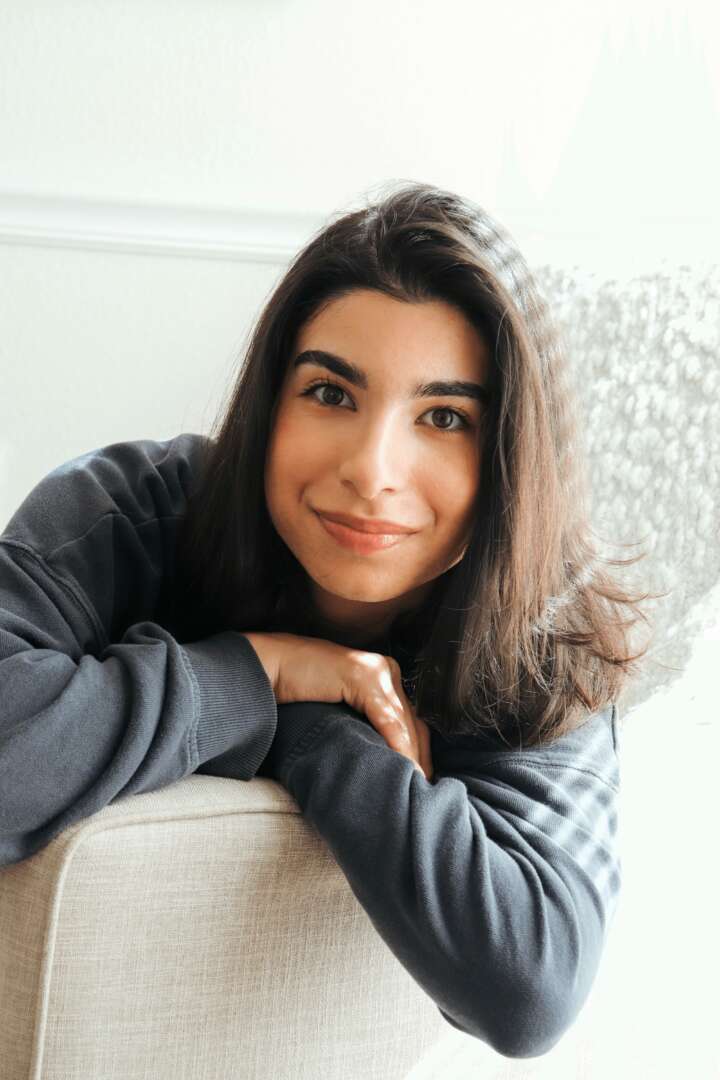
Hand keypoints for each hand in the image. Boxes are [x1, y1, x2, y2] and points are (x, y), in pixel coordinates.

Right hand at [243, 632, 432, 779]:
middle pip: (413, 721)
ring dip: (412, 757)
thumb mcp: (340, 708)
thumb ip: (362, 722)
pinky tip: (404, 767)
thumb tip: (381, 754)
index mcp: (383, 675)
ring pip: (404, 722)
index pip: (410, 718)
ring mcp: (376, 671)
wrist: (272, 667)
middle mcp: (386, 670)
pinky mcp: (363, 677)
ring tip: (416, 786)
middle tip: (425, 789)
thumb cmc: (299, 689)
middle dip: (421, 757)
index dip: (419, 750)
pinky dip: (397, 746)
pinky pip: (387, 719)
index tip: (421, 778)